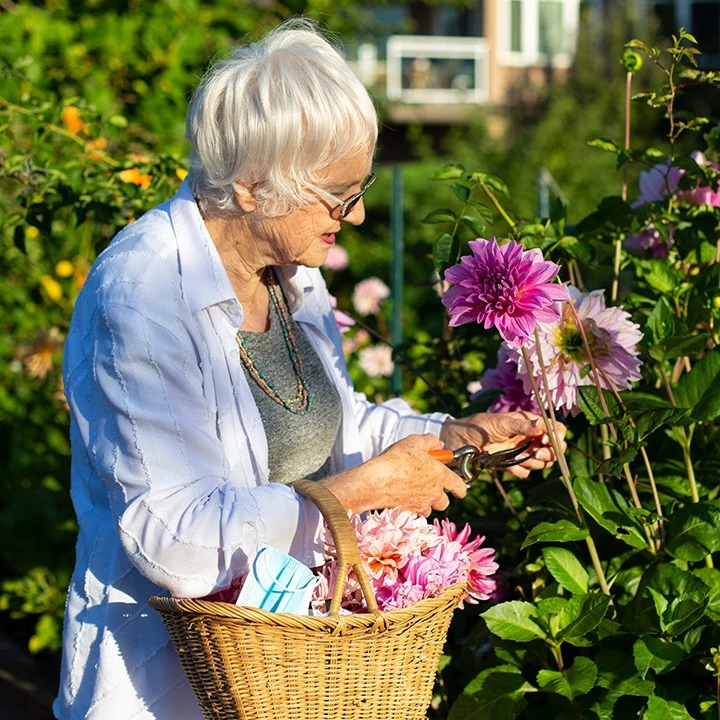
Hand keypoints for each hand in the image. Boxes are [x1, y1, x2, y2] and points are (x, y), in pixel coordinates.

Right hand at [321, 434, 466, 515]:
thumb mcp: (415, 442)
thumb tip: (440, 445)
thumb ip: (431, 441)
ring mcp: (421, 505)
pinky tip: (402, 497)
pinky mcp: (408, 512)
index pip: (459, 486)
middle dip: (440, 496)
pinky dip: (412, 508)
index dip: (460, 489)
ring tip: (413, 491)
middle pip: (444, 502)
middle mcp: (434, 493)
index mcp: (440, 476)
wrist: (376, 481)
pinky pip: (415, 513)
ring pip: (429, 509)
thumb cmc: (396, 459)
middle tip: (428, 486)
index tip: (459, 490)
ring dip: (425, 502)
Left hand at [439, 411, 566, 478]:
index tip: (546, 440)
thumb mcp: (500, 423)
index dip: (556, 436)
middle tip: (535, 453)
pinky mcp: (512, 464)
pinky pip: (525, 472)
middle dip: (549, 453)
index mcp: (529, 423)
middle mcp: (529, 437)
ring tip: (517, 458)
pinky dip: (519, 470)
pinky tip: (507, 465)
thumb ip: (521, 425)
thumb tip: (542, 425)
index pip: (556, 429)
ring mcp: (521, 451)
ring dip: (533, 463)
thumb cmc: (479, 426)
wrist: (459, 441)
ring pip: (541, 463)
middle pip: (554, 449)